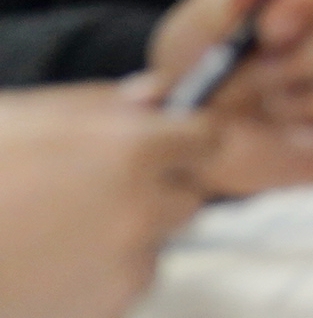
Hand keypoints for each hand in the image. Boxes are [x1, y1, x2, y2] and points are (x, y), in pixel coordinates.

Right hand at [0, 85, 216, 317]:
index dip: (189, 140)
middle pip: (188, 197)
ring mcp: (126, 267)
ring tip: (50, 233)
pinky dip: (97, 278)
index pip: (210, 138)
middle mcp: (142, 209)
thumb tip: (153, 97)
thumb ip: (98, 106)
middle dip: (158, 190)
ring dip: (124, 238)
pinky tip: (44, 265)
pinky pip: (122, 286)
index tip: (171, 143)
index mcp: (131, 150)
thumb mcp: (22, 116)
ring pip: (154, 245)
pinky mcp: (105, 310)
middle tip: (93, 190)